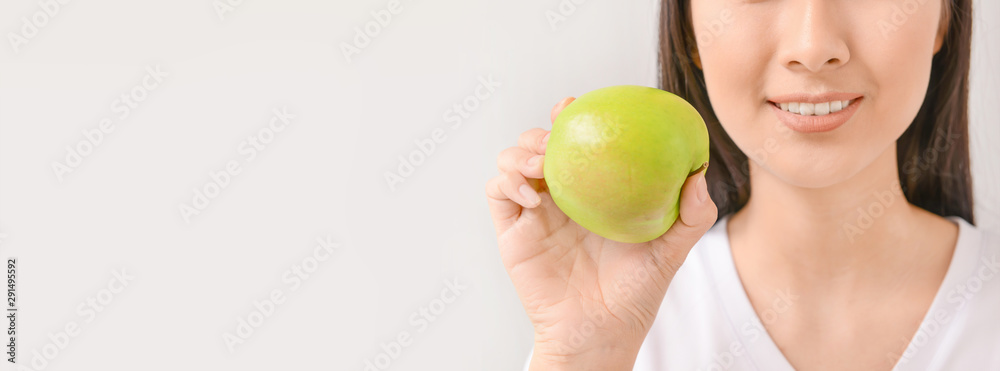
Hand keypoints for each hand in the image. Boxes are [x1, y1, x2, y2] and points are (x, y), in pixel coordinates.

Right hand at [486, 97, 717, 369]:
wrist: (600, 334)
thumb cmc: (635, 295)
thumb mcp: (671, 252)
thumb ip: (691, 215)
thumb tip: (698, 172)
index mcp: (593, 192)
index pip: (577, 144)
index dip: (573, 117)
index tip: (578, 104)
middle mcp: (560, 196)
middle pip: (538, 144)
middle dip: (542, 129)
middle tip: (558, 131)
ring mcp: (533, 213)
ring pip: (511, 161)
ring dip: (521, 151)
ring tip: (543, 163)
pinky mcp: (512, 232)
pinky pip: (497, 193)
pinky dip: (507, 182)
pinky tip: (531, 194)